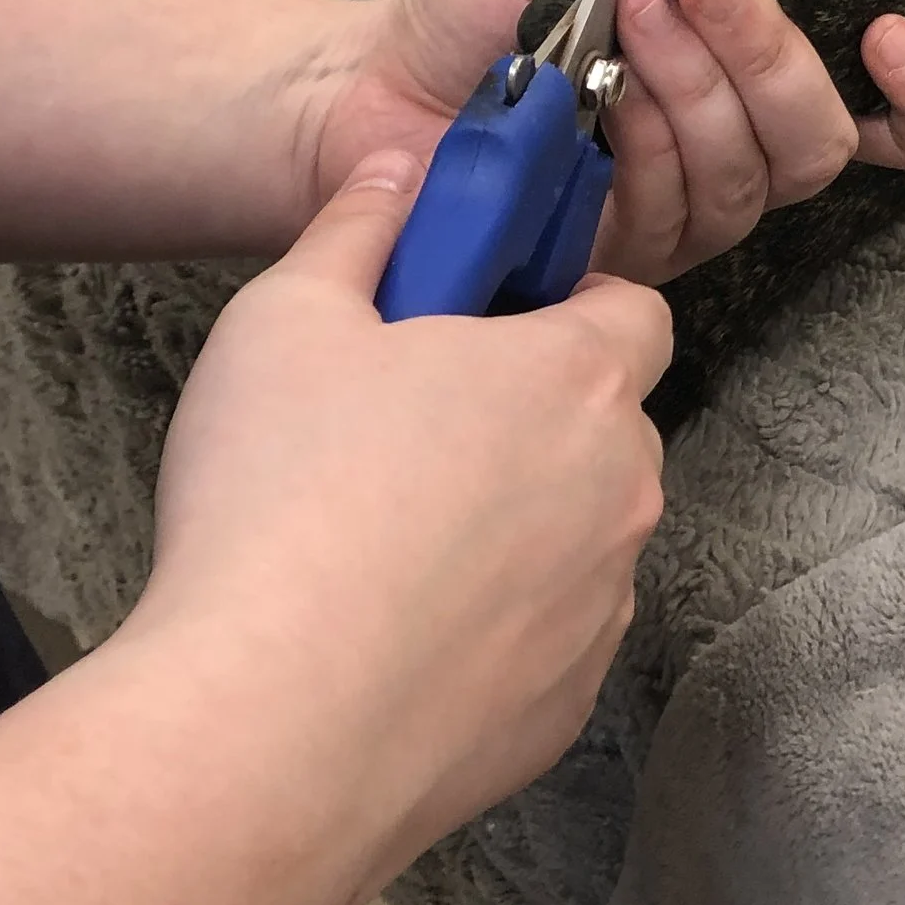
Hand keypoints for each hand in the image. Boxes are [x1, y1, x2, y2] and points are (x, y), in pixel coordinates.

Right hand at [136, 158, 673, 883]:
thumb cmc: (281, 512)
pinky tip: (390, 631)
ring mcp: (605, 604)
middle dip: (529, 414)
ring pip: (581, 533)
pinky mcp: (571, 702)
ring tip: (382, 541)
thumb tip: (399, 174)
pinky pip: (549, 634)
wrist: (269, 730)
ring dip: (513, 523)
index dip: (566, 304)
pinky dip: (492, 626)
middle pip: (607, 423)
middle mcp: (624, 487)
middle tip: (407, 427)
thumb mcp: (287, 319)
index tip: (483, 321)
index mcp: (578, 377)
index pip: (634, 309)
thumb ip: (360, 228)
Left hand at [303, 0, 904, 281]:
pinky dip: (641, 139)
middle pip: (815, 143)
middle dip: (769, 54)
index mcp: (737, 93)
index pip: (885, 129)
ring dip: (695, 84)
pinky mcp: (615, 263)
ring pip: (743, 174)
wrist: (356, 93)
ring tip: (623, 15)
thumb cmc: (458, 28)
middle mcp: (725, 165)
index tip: (890, 32)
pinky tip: (592, 95)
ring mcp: (672, 221)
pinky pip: (668, 209)